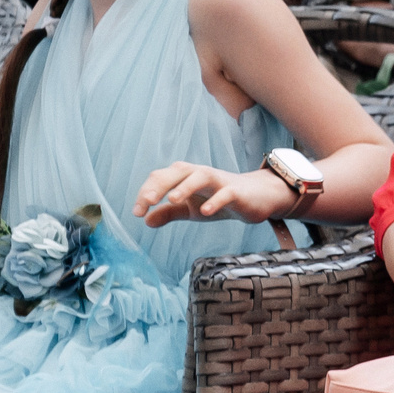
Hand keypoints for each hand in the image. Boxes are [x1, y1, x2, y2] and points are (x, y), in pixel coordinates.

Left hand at [132, 162, 299, 227]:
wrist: (256, 199)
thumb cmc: (220, 201)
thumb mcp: (191, 209)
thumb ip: (169, 213)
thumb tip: (146, 221)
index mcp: (186, 177)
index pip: (161, 178)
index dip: (146, 192)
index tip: (137, 212)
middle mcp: (201, 174)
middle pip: (177, 172)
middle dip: (159, 185)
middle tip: (145, 203)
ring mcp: (220, 181)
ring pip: (201, 176)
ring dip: (185, 186)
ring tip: (172, 199)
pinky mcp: (237, 192)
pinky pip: (226, 193)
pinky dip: (215, 201)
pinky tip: (205, 212)